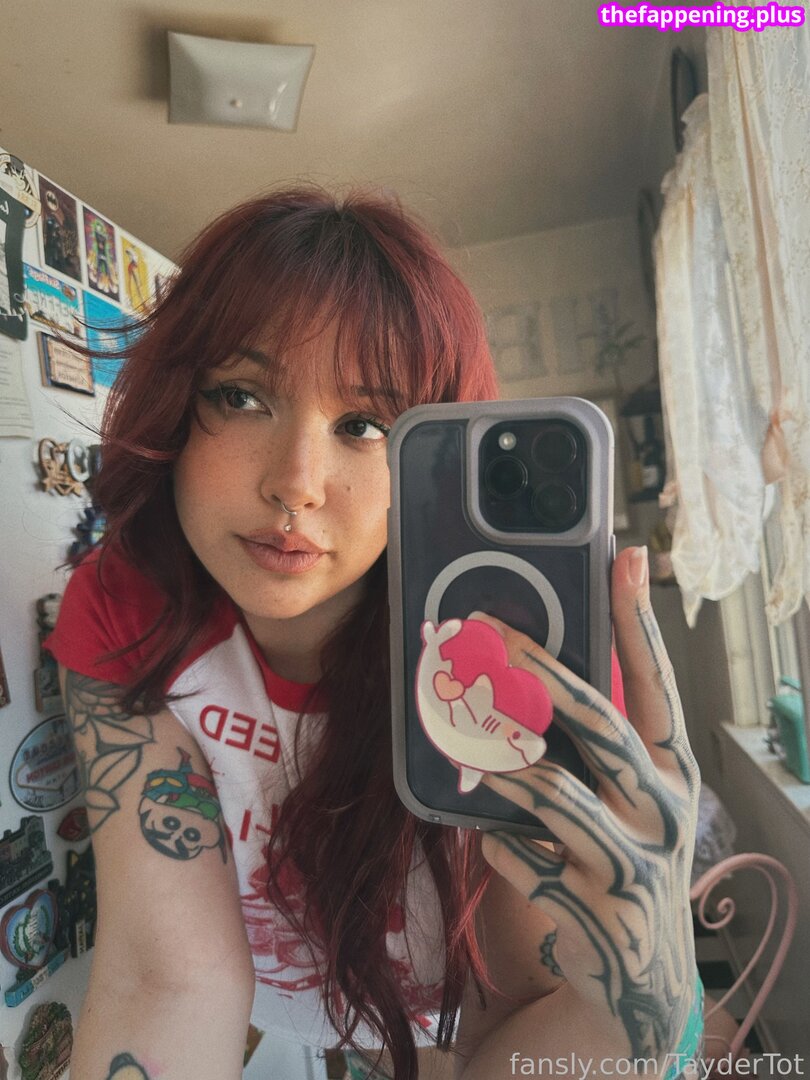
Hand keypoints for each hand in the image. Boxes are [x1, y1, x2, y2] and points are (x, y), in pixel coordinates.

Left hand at [472, 546, 700, 1066]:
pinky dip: (498, 842)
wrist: (638, 979)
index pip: (657, 682)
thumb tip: (519, 677)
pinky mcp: (593, 906)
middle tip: (486, 633)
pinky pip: (519, 853)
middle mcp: (662, 810)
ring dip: (499, 761)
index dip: (636, 621)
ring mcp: (632, 861)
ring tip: (465, 739)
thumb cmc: (619, 861)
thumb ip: (585, 751)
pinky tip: (502, 846)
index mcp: (671, 771)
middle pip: (598, 725)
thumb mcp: (621, 801)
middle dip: (537, 674)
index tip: (623, 557)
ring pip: (552, 791)